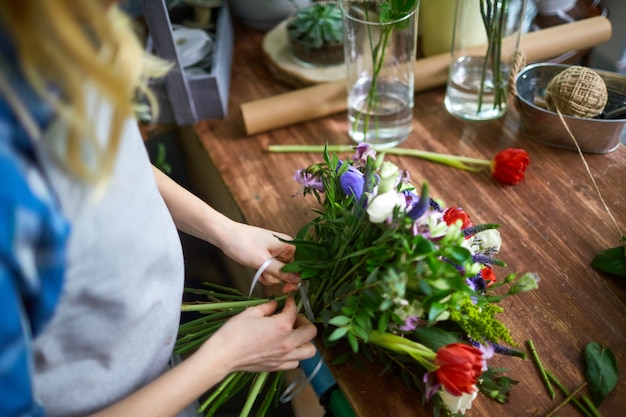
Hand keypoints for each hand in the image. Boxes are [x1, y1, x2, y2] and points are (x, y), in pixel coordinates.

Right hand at [198, 297, 316, 374]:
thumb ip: (267, 307)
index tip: (288, 302)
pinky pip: (296, 362)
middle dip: (305, 321)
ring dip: (305, 341)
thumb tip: (274, 305)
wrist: (223, 355)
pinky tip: (286, 347)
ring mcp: (283, 357)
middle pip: (311, 332)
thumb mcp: (251, 312)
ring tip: (294, 335)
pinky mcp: (277, 367)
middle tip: (295, 318)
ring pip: (309, 351)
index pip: (294, 311)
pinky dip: (296, 355)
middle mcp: (287, 343)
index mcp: (282, 326)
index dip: (292, 303)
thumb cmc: (234, 333)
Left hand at [220, 223, 300, 292]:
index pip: (300, 267)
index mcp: (289, 245)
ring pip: (279, 272)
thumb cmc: (242, 243)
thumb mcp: (263, 261)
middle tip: (264, 273)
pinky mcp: (268, 255)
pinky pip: (271, 269)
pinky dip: (264, 273)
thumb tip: (298, 280)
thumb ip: (281, 272)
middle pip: (289, 271)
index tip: (286, 289)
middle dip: (276, 276)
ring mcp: (276, 251)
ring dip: (268, 275)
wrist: (225, 235)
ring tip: (258, 268)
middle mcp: (285, 247)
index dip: (295, 279)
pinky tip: (257, 269)